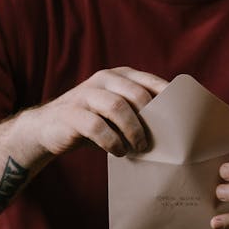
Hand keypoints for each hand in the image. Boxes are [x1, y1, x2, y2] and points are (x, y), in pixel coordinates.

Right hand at [17, 67, 167, 161]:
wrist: (48, 129)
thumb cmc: (92, 123)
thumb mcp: (116, 113)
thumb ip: (138, 113)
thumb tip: (173, 131)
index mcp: (119, 76)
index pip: (150, 82)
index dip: (168, 98)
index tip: (181, 118)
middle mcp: (103, 79)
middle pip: (136, 94)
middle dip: (150, 119)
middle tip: (153, 141)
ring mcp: (86, 94)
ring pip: (118, 107)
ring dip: (133, 130)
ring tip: (138, 148)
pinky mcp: (71, 112)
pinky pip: (97, 126)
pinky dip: (112, 142)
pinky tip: (117, 151)